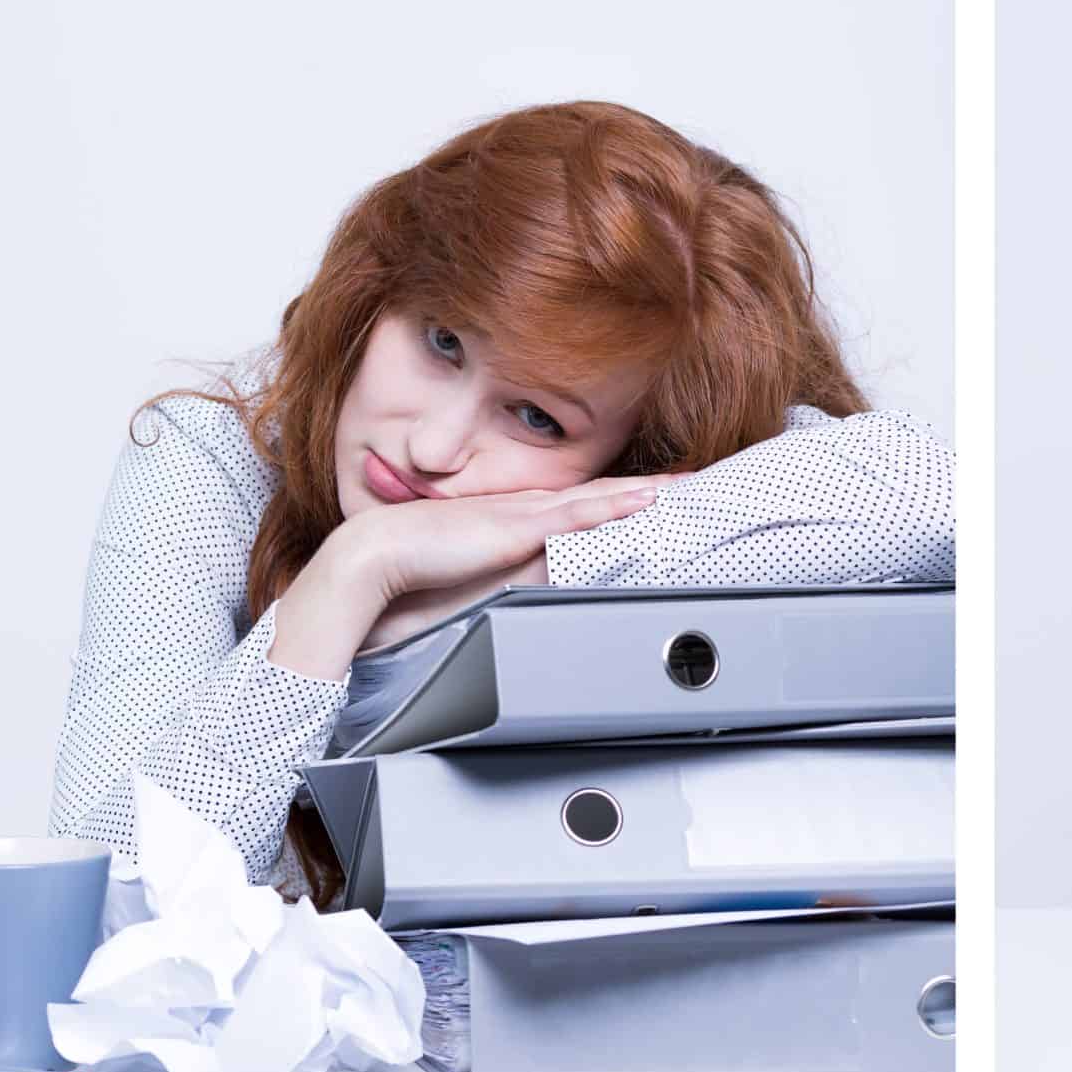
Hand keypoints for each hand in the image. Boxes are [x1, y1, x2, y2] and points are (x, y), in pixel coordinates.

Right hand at [270, 474, 667, 678]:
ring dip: (646, 490)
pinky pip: (578, 512)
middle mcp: (529, 509)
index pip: (584, 505)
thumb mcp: (478, 579)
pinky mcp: (519, 527)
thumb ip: (511, 581)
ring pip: (600, 496)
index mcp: (520, 520)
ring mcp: (526, 514)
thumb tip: (543, 590)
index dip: (623, 498)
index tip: (660, 494)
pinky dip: (614, 503)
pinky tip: (645, 497)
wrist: (375, 558)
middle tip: (696, 480)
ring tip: (688, 484)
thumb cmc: (417, 573)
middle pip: (603, 494)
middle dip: (652, 488)